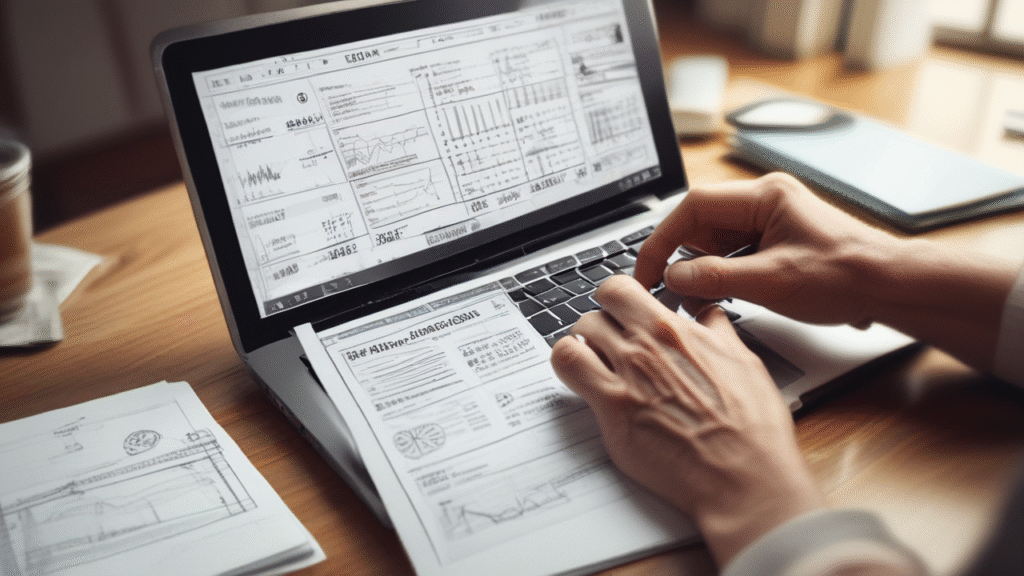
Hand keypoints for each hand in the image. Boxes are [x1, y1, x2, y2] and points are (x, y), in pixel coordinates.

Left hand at [550, 275, 824, 565]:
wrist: (743, 475)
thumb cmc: (750, 428)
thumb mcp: (744, 361)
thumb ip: (717, 331)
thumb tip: (707, 313)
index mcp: (675, 330)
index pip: (622, 288)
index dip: (616, 300)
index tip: (620, 312)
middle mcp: (646, 346)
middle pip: (594, 310)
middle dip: (598, 324)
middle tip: (606, 342)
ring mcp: (625, 375)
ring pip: (576, 336)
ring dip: (580, 347)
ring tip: (592, 364)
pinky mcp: (611, 408)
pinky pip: (568, 367)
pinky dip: (568, 368)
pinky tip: (583, 381)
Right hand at [634, 172, 900, 327]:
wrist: (892, 289)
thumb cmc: (847, 277)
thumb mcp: (771, 282)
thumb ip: (714, 278)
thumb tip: (673, 278)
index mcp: (765, 196)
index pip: (694, 207)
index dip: (663, 239)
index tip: (648, 269)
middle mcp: (766, 202)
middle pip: (701, 223)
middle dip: (683, 256)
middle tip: (669, 289)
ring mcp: (771, 221)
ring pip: (715, 242)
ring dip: (703, 269)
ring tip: (701, 298)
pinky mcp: (776, 242)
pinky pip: (734, 254)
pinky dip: (722, 275)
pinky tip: (726, 295)